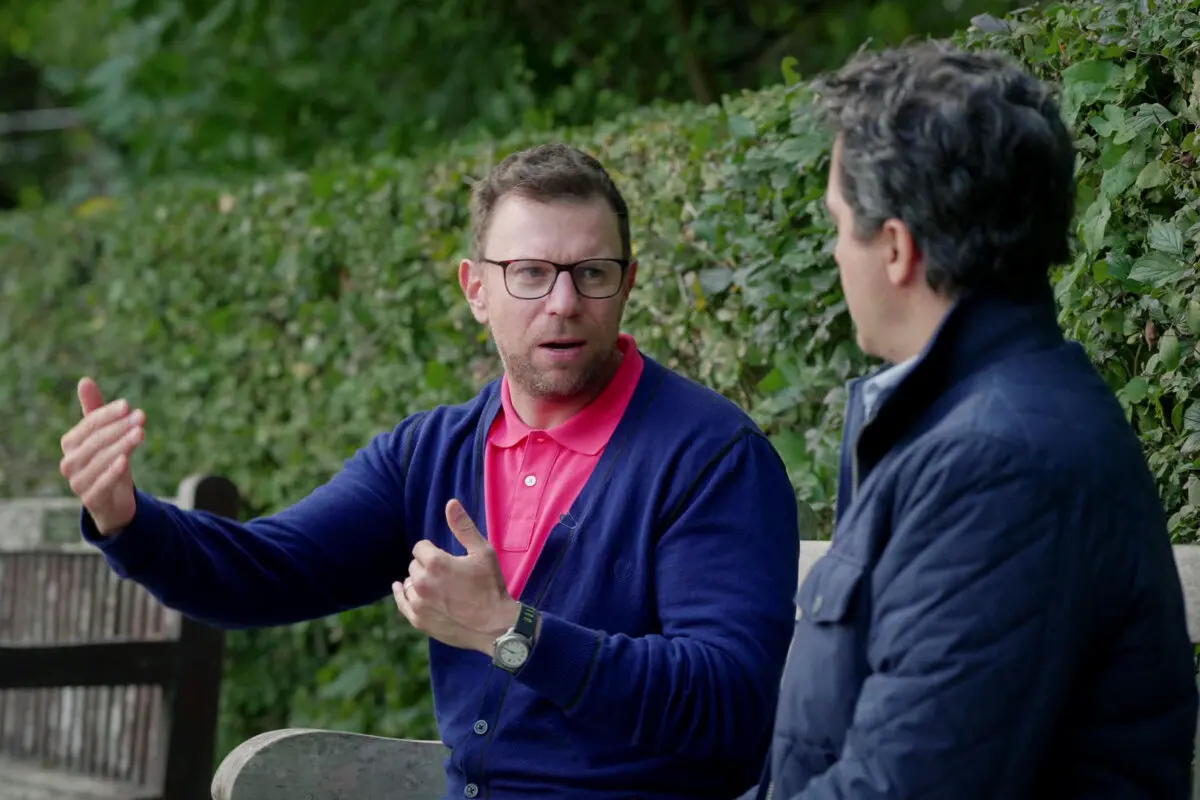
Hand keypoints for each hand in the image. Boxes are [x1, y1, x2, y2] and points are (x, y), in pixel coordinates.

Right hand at [58, 377, 142, 535]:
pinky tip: (125, 461)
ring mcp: (78, 482)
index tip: (128, 405)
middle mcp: (70, 462)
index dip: (108, 414)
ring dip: (121, 445)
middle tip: (141, 417)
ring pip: (99, 460)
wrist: (114, 501)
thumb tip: (84, 380)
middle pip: (95, 441)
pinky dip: (112, 472)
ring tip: (140, 433)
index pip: (88, 425)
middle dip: (119, 427)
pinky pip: (101, 484)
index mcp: (70, 443)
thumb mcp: (105, 437)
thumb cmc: (108, 462)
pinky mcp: (90, 499)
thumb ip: (95, 411)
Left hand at [393, 498, 518, 654]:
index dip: (433, 550)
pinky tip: (400, 589)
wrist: (495, 626)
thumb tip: (450, 502)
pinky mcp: (418, 620)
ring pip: (408, 583)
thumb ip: (463, 526)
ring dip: (418, 581)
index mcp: (435, 563)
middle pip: (414, 565)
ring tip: (437, 586)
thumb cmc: (491, 587)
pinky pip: (402, 603)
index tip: (446, 557)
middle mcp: (421, 582)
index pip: (420, 547)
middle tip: (447, 574)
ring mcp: (418, 603)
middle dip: (426, 566)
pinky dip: (402, 595)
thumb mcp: (483, 552)